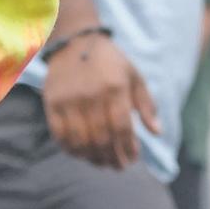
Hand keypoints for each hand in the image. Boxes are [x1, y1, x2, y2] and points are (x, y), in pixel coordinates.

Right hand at [42, 33, 160, 169]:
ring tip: (102, 162)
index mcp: (114, 87)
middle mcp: (91, 94)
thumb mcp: (134, 76)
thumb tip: (157, 132)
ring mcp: (69, 100)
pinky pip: (60, 135)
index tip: (132, 157)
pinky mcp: (52, 102)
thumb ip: (146, 104)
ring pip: (81, 141)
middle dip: (112, 158)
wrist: (75, 42)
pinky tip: (81, 153)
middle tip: (118, 166)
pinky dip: (71, 149)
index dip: (128, 148)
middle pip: (101, 138)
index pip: (122, 128)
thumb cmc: (110, 62)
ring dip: (93, 158)